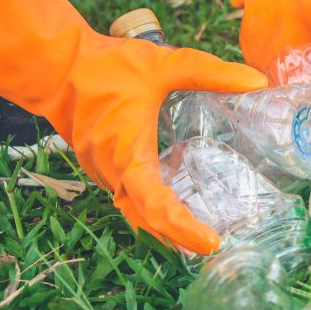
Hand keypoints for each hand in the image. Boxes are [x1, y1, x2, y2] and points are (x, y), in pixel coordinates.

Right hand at [0, 0, 266, 253]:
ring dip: (160, 225)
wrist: (54, 66)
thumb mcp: (165, 65)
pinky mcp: (99, 163)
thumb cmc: (107, 67)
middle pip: (144, 219)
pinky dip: (147, 207)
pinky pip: (125, 195)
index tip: (210, 243)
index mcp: (127, 156)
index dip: (183, 229)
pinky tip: (169, 200)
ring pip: (132, 210)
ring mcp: (102, 170)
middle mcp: (112, 172)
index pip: (155, 207)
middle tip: (210, 244)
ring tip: (195, 232)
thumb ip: (211, 73)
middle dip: (176, 237)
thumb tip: (256, 81)